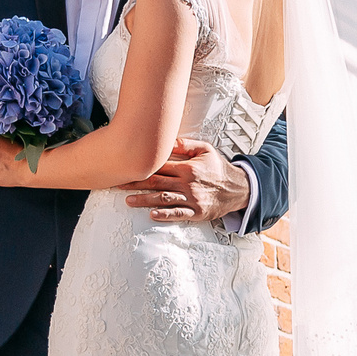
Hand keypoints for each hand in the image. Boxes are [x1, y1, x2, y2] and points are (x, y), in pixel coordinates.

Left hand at [124, 138, 251, 223]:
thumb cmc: (218, 168)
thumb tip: (167, 140)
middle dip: (135, 183)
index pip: (159, 166)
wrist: (239, 188)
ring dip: (144, 200)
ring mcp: (192, 199)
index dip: (141, 167)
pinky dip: (165, 215)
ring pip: (163, 199)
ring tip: (128, 201)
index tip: (125, 167)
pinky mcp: (197, 212)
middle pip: (156, 183)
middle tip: (117, 185)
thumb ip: (186, 144)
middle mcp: (188, 183)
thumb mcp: (206, 150)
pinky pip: (178, 214)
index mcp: (187, 167)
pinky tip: (152, 215)